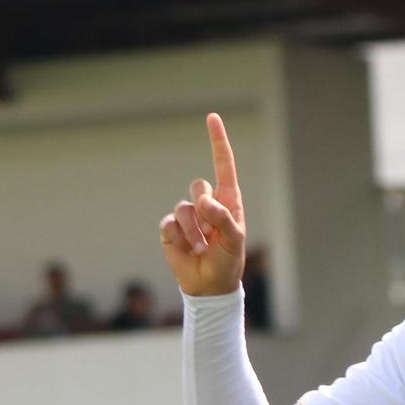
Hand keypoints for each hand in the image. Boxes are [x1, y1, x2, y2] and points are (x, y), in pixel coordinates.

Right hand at [160, 113, 247, 295]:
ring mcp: (188, 215)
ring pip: (184, 208)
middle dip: (205, 208)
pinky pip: (170, 224)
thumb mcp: (234, 240)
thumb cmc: (228, 261)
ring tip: (201, 247)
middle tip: (212, 233)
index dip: (218, 142)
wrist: (208, 286)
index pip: (223, 165)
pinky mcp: (170, 229)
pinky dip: (180, 238)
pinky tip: (187, 250)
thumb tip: (203, 200)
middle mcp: (207, 203)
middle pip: (199, 185)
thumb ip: (222, 218)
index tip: (212, 118)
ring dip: (194, 230)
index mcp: (227, 201)